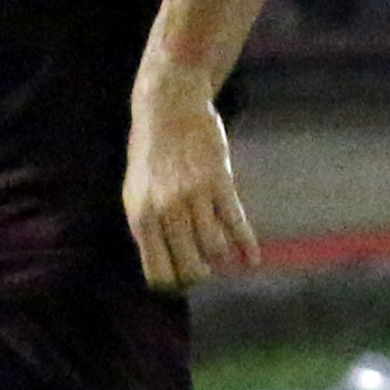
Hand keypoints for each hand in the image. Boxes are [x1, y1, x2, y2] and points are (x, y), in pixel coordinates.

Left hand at [124, 92, 258, 290]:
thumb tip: (164, 261)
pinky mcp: (219, 183)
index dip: (173, 284)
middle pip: (190, 266)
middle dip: (200, 275)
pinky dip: (246, 245)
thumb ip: (148, 224)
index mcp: (141, 216)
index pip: (158, 272)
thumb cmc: (151, 151)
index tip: (183, 284)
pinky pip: (236, 223)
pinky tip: (252, 258)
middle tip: (206, 272)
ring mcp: (193, 197)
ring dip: (222, 258)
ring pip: (214, 248)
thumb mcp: (137, 190)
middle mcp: (165, 211)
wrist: (168, 106)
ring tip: (224, 257)